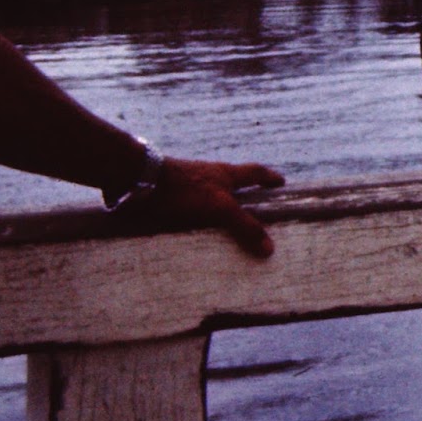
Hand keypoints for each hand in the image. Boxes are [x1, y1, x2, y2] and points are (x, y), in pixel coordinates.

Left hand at [133, 158, 286, 257]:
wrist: (140, 181)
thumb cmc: (185, 189)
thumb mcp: (220, 207)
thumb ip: (244, 226)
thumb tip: (270, 247)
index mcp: (226, 174)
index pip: (255, 172)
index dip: (269, 178)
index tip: (281, 183)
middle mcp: (210, 177)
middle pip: (234, 183)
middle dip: (245, 194)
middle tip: (254, 209)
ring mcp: (189, 186)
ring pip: (211, 197)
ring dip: (220, 209)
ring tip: (225, 229)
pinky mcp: (171, 197)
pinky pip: (191, 210)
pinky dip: (198, 220)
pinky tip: (194, 233)